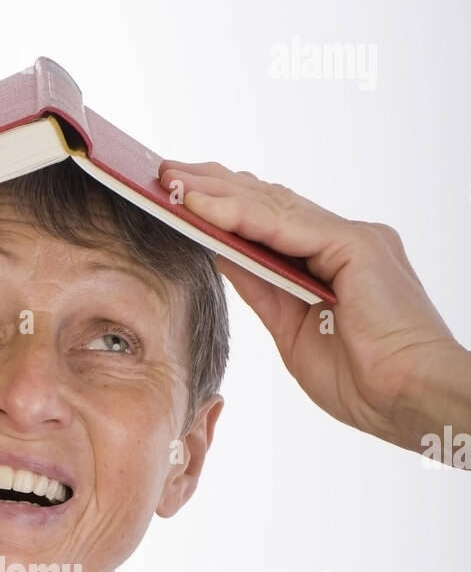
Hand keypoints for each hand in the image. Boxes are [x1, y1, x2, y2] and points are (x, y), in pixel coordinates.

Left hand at [158, 160, 466, 451]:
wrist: (408, 399)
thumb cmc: (363, 382)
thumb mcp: (292, 333)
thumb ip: (263, 291)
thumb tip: (223, 256)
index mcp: (335, 261)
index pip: (270, 221)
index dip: (224, 206)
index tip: (179, 196)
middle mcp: (345, 240)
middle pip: (267, 203)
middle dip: (213, 186)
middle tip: (163, 172)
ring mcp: (352, 238)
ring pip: (271, 206)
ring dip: (215, 192)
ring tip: (169, 180)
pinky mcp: (355, 244)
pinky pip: (284, 224)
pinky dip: (238, 214)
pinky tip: (200, 206)